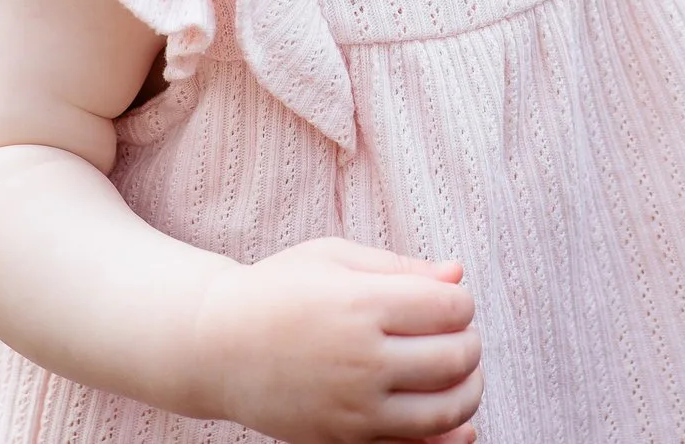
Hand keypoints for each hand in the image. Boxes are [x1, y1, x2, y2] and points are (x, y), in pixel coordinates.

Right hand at [190, 237, 482, 443]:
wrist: (216, 346)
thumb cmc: (277, 291)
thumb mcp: (333, 258)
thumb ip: (400, 266)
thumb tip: (458, 274)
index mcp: (361, 304)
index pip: (450, 307)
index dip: (460, 301)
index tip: (447, 300)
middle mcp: (362, 359)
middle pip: (455, 358)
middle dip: (469, 343)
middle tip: (457, 334)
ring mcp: (354, 407)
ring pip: (446, 409)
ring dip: (469, 390)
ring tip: (459, 373)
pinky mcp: (345, 440)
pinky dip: (448, 439)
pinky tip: (460, 426)